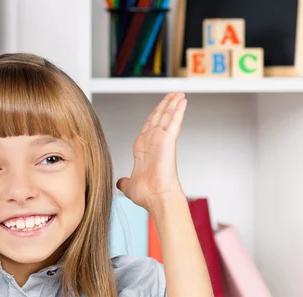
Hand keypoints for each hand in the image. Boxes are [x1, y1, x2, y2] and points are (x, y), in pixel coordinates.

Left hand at [116, 92, 186, 211]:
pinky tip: (182, 101)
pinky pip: (174, 122)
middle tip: (172, 95)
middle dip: (165, 106)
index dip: (153, 116)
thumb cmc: (146, 194)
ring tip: (178, 94)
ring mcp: (161, 141)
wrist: (155, 197)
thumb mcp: (128, 186)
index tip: (159, 108)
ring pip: (167, 117)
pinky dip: (178, 111)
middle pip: (159, 118)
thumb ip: (124, 181)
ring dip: (173, 104)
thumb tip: (120, 183)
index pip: (148, 127)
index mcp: (143, 150)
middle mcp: (153, 143)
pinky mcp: (169, 141)